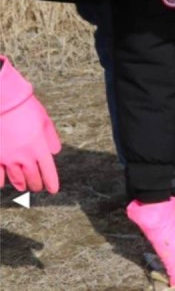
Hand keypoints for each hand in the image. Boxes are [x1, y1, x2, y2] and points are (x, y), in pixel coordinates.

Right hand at [0, 56, 60, 192]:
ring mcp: (7, 158)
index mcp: (39, 148)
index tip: (53, 190)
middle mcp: (24, 157)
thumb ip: (51, 139)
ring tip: (23, 186)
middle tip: (37, 187)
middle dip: (36, 184)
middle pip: (33, 178)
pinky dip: (1, 181)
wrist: (2, 100)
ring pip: (16, 179)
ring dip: (21, 184)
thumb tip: (54, 152)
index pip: (48, 172)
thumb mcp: (45, 121)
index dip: (51, 183)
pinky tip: (2, 184)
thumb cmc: (24, 107)